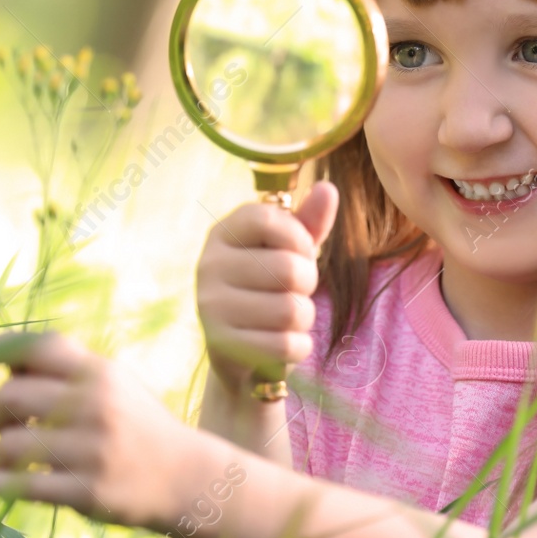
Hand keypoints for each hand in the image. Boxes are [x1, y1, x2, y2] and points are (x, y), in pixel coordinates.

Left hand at [0, 330, 219, 533]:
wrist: (185, 477)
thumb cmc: (137, 425)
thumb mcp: (112, 384)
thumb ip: (65, 368)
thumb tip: (0, 357)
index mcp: (99, 373)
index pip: (32, 348)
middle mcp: (95, 406)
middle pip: (8, 396)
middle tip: (8, 425)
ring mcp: (91, 450)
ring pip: (7, 445)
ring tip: (14, 458)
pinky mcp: (86, 492)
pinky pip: (18, 486)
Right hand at [194, 181, 337, 398]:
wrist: (239, 349)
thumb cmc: (270, 286)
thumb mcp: (288, 249)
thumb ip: (308, 221)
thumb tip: (327, 188)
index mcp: (223, 233)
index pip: (268, 220)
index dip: (299, 238)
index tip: (299, 251)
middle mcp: (209, 265)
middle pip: (290, 270)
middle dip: (308, 283)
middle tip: (294, 290)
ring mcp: (211, 307)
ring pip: (292, 311)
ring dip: (304, 317)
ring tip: (288, 316)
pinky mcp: (222, 346)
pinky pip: (287, 345)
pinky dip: (299, 346)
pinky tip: (284, 341)